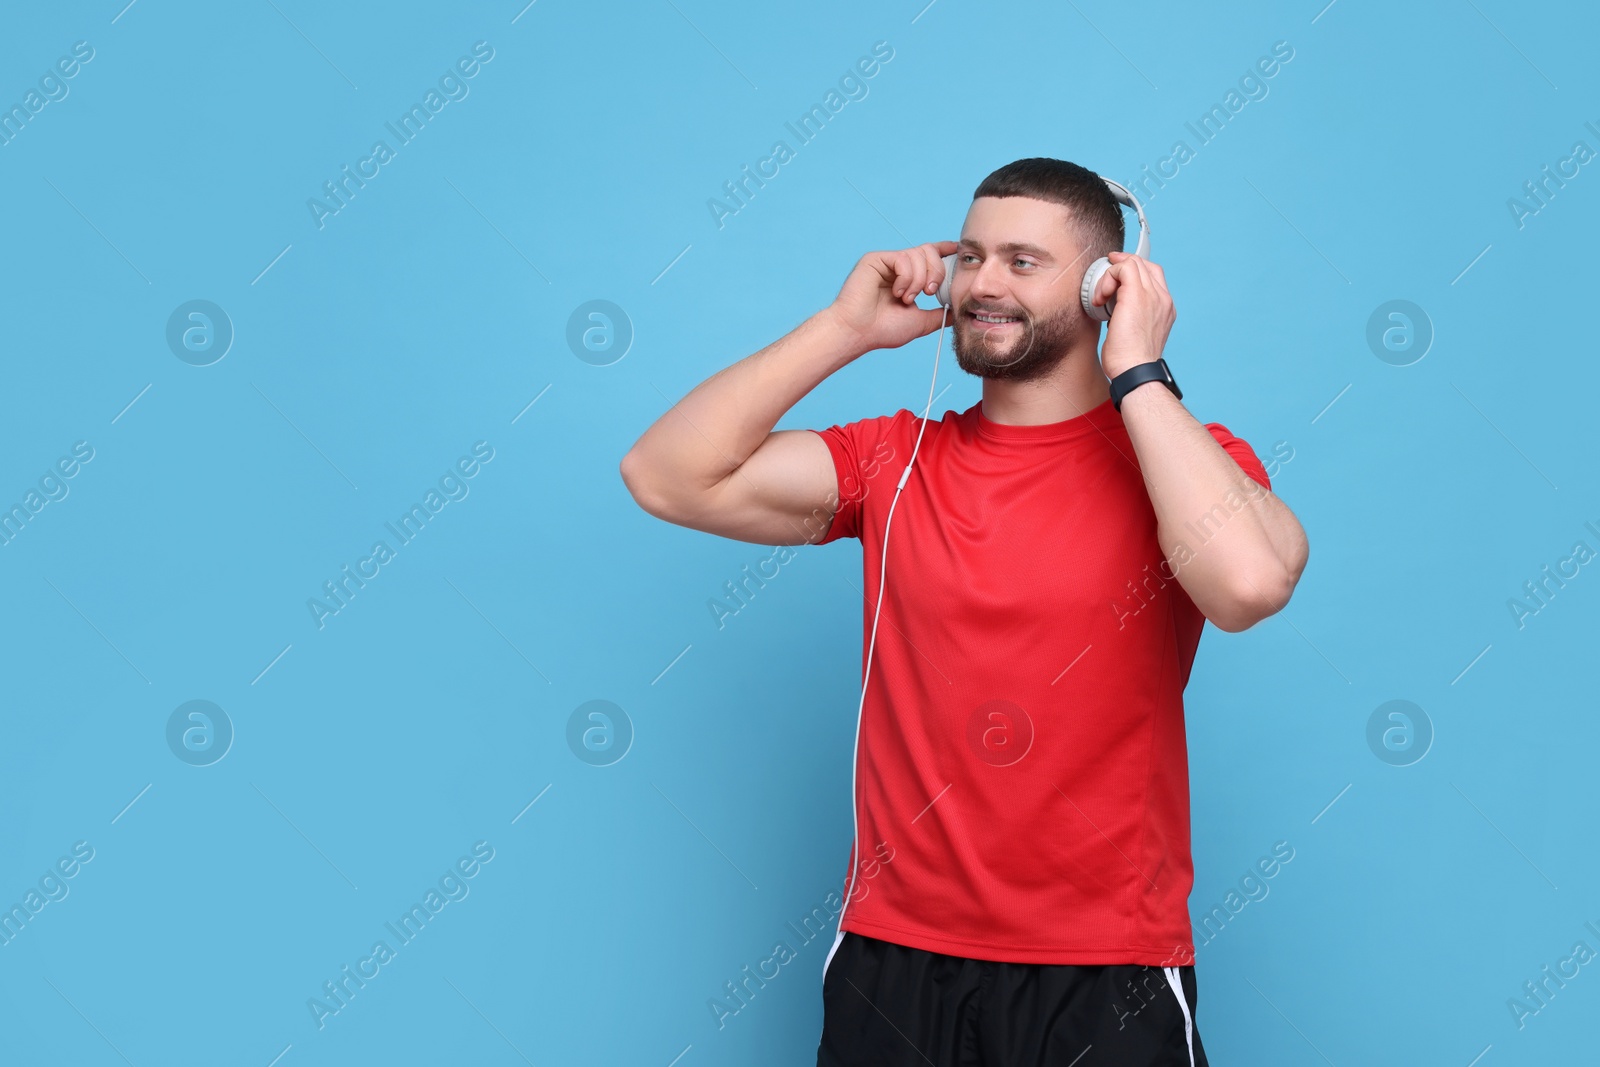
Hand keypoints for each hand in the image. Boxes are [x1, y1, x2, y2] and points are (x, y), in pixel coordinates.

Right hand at [825, 240, 957, 357]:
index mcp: (908, 278)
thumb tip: (956, 311)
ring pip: (918, 255)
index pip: (929, 256)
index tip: (957, 250)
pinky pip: (903, 258)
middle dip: (936, 272)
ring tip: (906, 299)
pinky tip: (896, 292)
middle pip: (929, 252)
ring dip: (918, 280)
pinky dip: (906, 278)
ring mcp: (886, 262)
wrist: (859, 333)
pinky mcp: (875, 259)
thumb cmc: (883, 329)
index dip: (944, 250)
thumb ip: (938, 314)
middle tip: (928, 293)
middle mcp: (897, 267)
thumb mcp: (920, 322)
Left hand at [1090, 251, 1176, 380]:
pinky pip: (1123, 269)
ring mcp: (1152, 295)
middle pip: (1144, 265)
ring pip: (1133, 263)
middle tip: (1104, 279)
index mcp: (1165, 308)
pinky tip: (1100, 297)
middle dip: (1120, 266)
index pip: (1153, 275)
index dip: (1133, 270)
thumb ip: (1132, 318)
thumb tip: (1115, 311)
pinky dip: (1108, 278)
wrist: (1135, 371)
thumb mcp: (1135, 335)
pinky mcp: (1136, 295)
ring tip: (1101, 296)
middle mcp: (1163, 298)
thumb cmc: (1131, 361)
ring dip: (1111, 275)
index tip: (1115, 278)